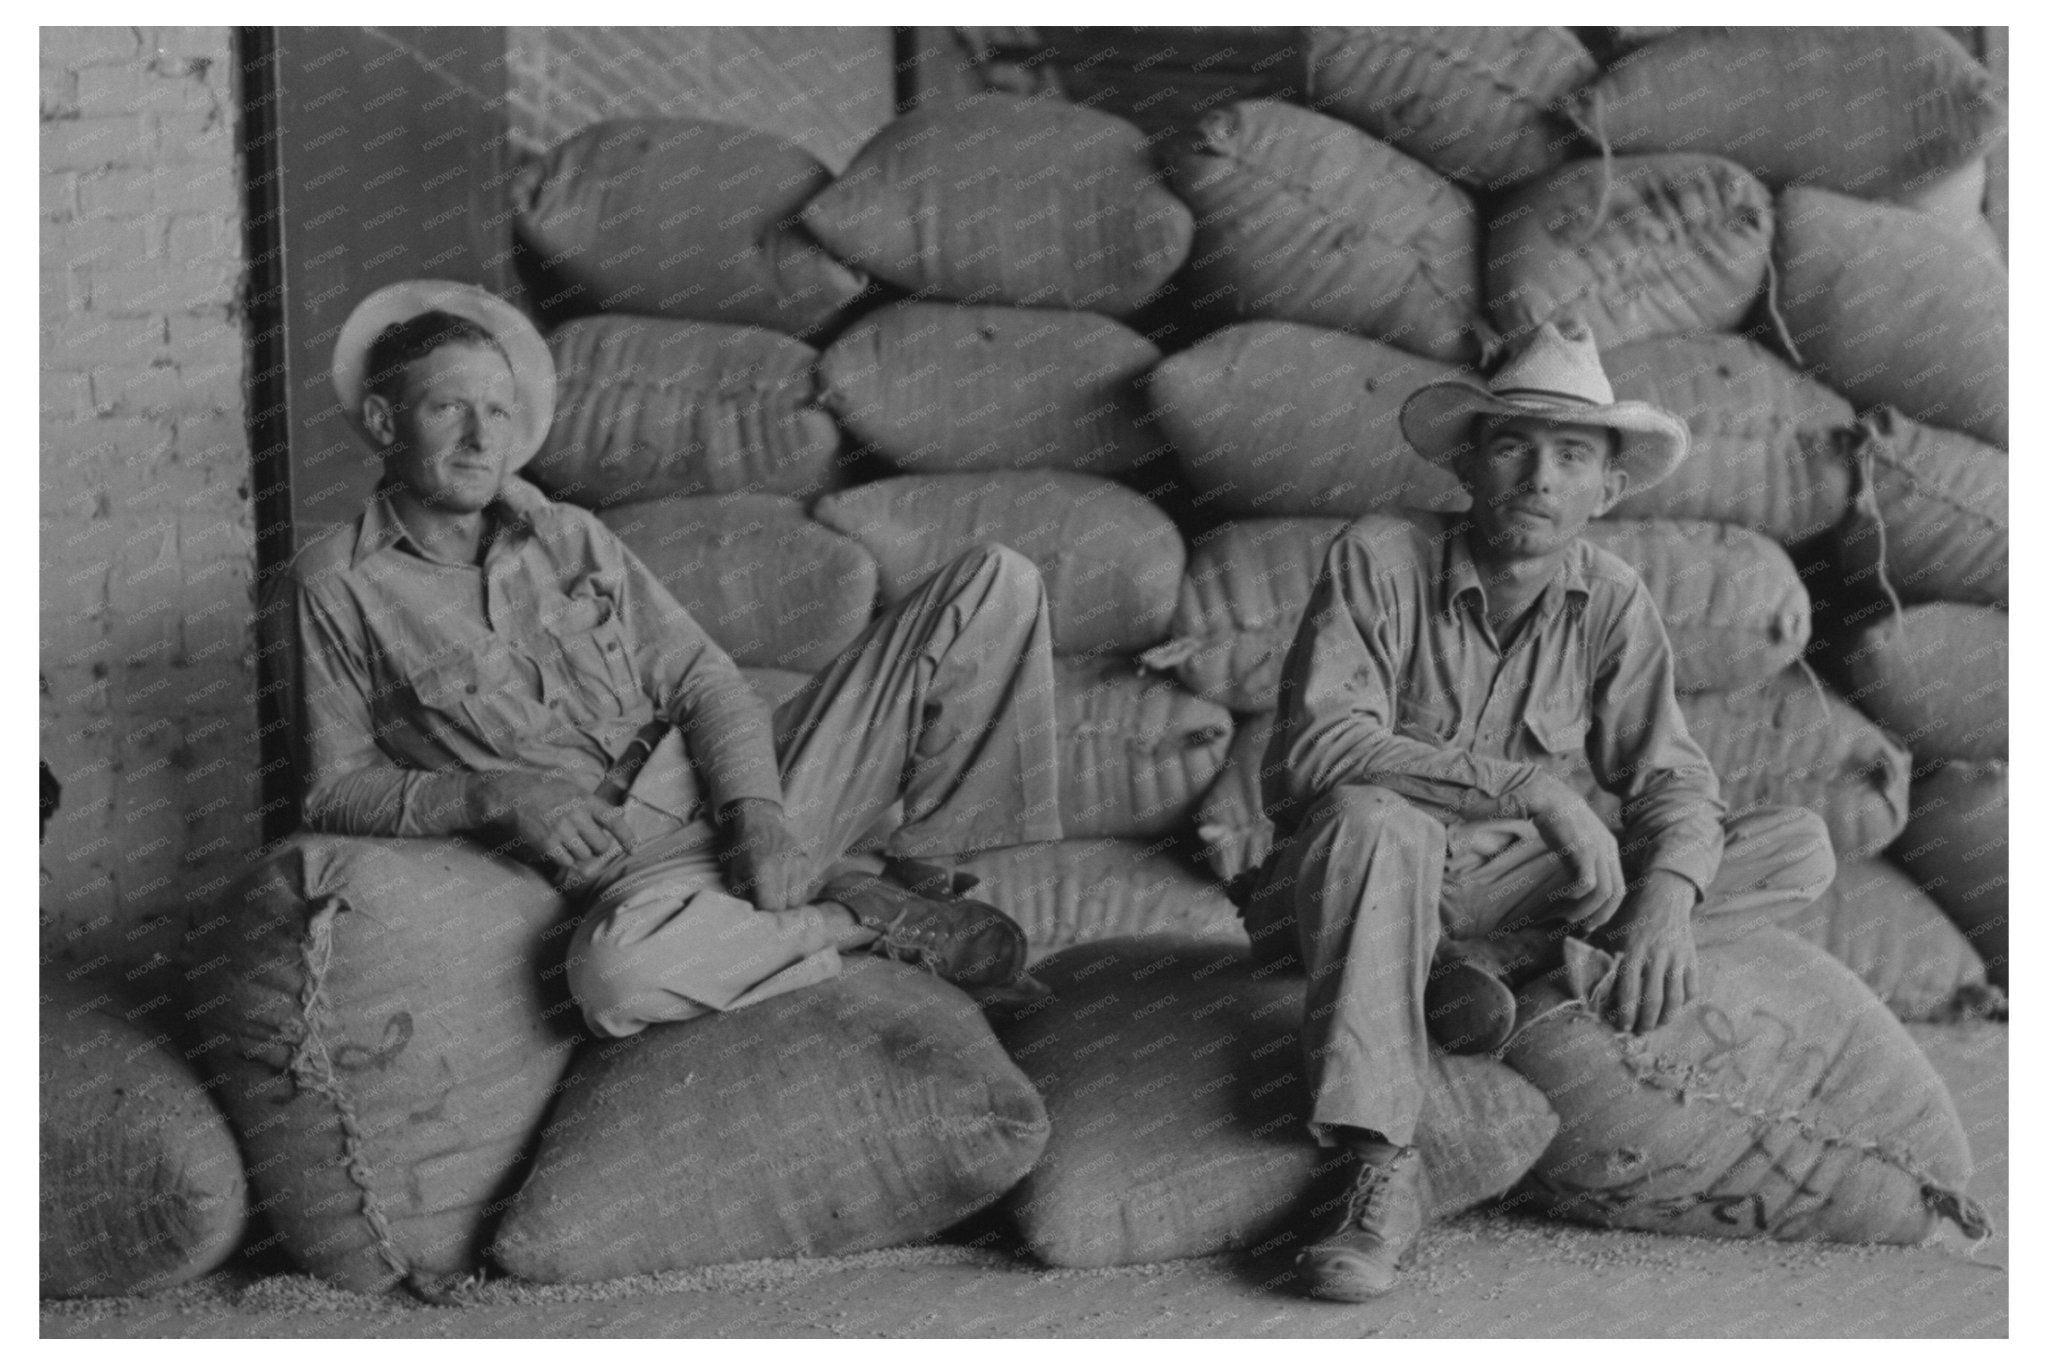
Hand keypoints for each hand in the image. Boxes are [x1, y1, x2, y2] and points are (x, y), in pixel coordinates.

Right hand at [472, 772, 633, 881]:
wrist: (513, 796)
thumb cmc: (546, 792)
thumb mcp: (573, 789)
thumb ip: (594, 805)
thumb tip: (619, 818)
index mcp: (585, 799)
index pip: (614, 820)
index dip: (627, 837)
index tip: (633, 849)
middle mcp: (575, 814)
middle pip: (601, 845)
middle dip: (598, 847)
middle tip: (588, 841)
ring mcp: (561, 830)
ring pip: (585, 855)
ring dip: (580, 853)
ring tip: (568, 840)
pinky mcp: (547, 843)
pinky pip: (567, 861)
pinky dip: (565, 859)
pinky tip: (557, 847)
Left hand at [719, 797, 802, 910]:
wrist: (760, 823)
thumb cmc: (744, 853)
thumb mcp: (736, 876)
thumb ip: (746, 899)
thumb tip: (758, 917)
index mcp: (765, 869)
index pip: (773, 906)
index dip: (764, 910)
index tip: (758, 907)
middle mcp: (786, 865)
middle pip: (788, 905)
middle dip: (776, 907)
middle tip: (766, 900)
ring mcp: (799, 862)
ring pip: (799, 899)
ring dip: (787, 900)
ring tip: (775, 891)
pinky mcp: (807, 861)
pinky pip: (805, 888)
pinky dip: (794, 890)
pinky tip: (783, 882)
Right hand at [1520, 774, 1625, 930]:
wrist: (1545, 795)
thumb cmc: (1555, 819)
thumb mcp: (1576, 840)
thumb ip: (1582, 858)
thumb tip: (1579, 886)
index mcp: (1609, 848)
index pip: (1619, 887)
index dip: (1607, 909)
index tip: (1590, 922)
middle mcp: (1608, 849)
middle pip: (1616, 894)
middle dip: (1601, 916)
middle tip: (1584, 928)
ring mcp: (1596, 849)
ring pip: (1602, 892)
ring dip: (1586, 910)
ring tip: (1569, 917)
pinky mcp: (1582, 849)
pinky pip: (1587, 883)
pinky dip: (1575, 895)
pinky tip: (1561, 896)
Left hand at [1598, 871, 1699, 1034]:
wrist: (1663, 897)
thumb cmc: (1631, 918)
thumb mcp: (1610, 933)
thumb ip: (1599, 957)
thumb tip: (1585, 985)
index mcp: (1631, 950)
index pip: (1629, 990)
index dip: (1626, 1013)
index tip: (1622, 1027)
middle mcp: (1656, 955)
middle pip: (1653, 1000)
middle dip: (1646, 1022)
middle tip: (1639, 1033)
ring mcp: (1677, 958)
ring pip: (1675, 999)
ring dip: (1665, 1018)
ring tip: (1655, 1025)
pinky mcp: (1692, 959)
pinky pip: (1692, 989)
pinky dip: (1683, 1004)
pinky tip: (1672, 1008)